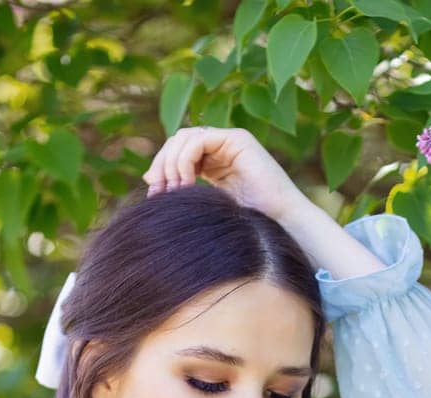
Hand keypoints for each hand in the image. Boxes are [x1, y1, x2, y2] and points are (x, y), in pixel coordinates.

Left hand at [141, 126, 306, 222]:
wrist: (281, 227)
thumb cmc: (248, 226)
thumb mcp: (205, 207)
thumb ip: (181, 190)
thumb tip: (149, 179)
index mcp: (212, 162)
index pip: (175, 152)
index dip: (159, 169)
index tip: (153, 195)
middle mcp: (221, 147)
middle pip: (176, 141)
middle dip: (161, 164)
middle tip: (157, 191)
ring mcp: (230, 141)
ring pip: (184, 137)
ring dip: (171, 163)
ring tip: (174, 190)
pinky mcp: (238, 140)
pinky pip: (198, 140)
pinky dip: (185, 160)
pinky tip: (186, 183)